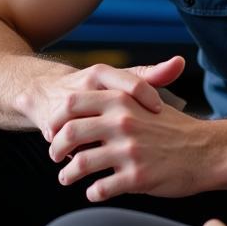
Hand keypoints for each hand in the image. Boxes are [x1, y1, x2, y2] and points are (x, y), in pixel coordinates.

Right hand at [15, 55, 185, 142]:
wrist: (47, 91)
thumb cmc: (97, 89)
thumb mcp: (122, 80)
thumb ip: (150, 75)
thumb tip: (179, 62)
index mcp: (106, 74)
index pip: (133, 84)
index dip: (149, 100)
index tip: (159, 114)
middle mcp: (85, 86)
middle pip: (105, 108)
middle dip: (123, 130)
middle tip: (138, 143)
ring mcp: (66, 105)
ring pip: (81, 129)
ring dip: (94, 146)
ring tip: (111, 158)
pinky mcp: (51, 122)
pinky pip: (65, 142)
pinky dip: (75, 154)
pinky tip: (84, 163)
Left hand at [49, 93, 209, 201]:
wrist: (207, 151)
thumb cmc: (176, 129)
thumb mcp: (149, 103)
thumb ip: (120, 101)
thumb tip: (90, 105)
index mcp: (124, 101)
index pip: (74, 103)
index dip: (57, 118)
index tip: (54, 131)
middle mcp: (123, 123)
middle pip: (69, 133)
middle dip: (56, 148)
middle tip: (56, 156)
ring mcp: (129, 151)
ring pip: (79, 164)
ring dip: (67, 175)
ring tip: (67, 178)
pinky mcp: (137, 177)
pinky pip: (99, 189)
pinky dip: (92, 192)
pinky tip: (96, 191)